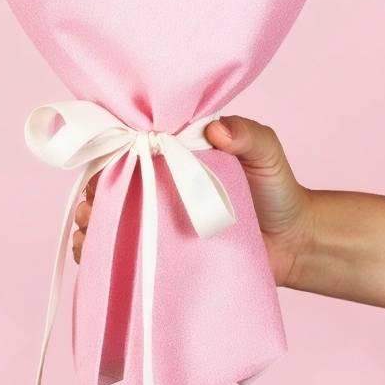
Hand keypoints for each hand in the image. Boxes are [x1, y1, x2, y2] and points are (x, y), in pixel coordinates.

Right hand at [72, 115, 312, 286]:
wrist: (294, 242)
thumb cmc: (277, 188)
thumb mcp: (265, 151)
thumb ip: (247, 134)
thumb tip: (217, 130)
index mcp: (176, 151)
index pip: (131, 144)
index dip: (111, 150)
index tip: (105, 164)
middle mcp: (161, 181)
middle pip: (111, 181)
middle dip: (93, 191)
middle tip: (94, 206)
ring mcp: (159, 218)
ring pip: (109, 216)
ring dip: (90, 221)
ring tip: (90, 231)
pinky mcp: (163, 252)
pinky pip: (122, 251)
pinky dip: (98, 253)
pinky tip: (89, 254)